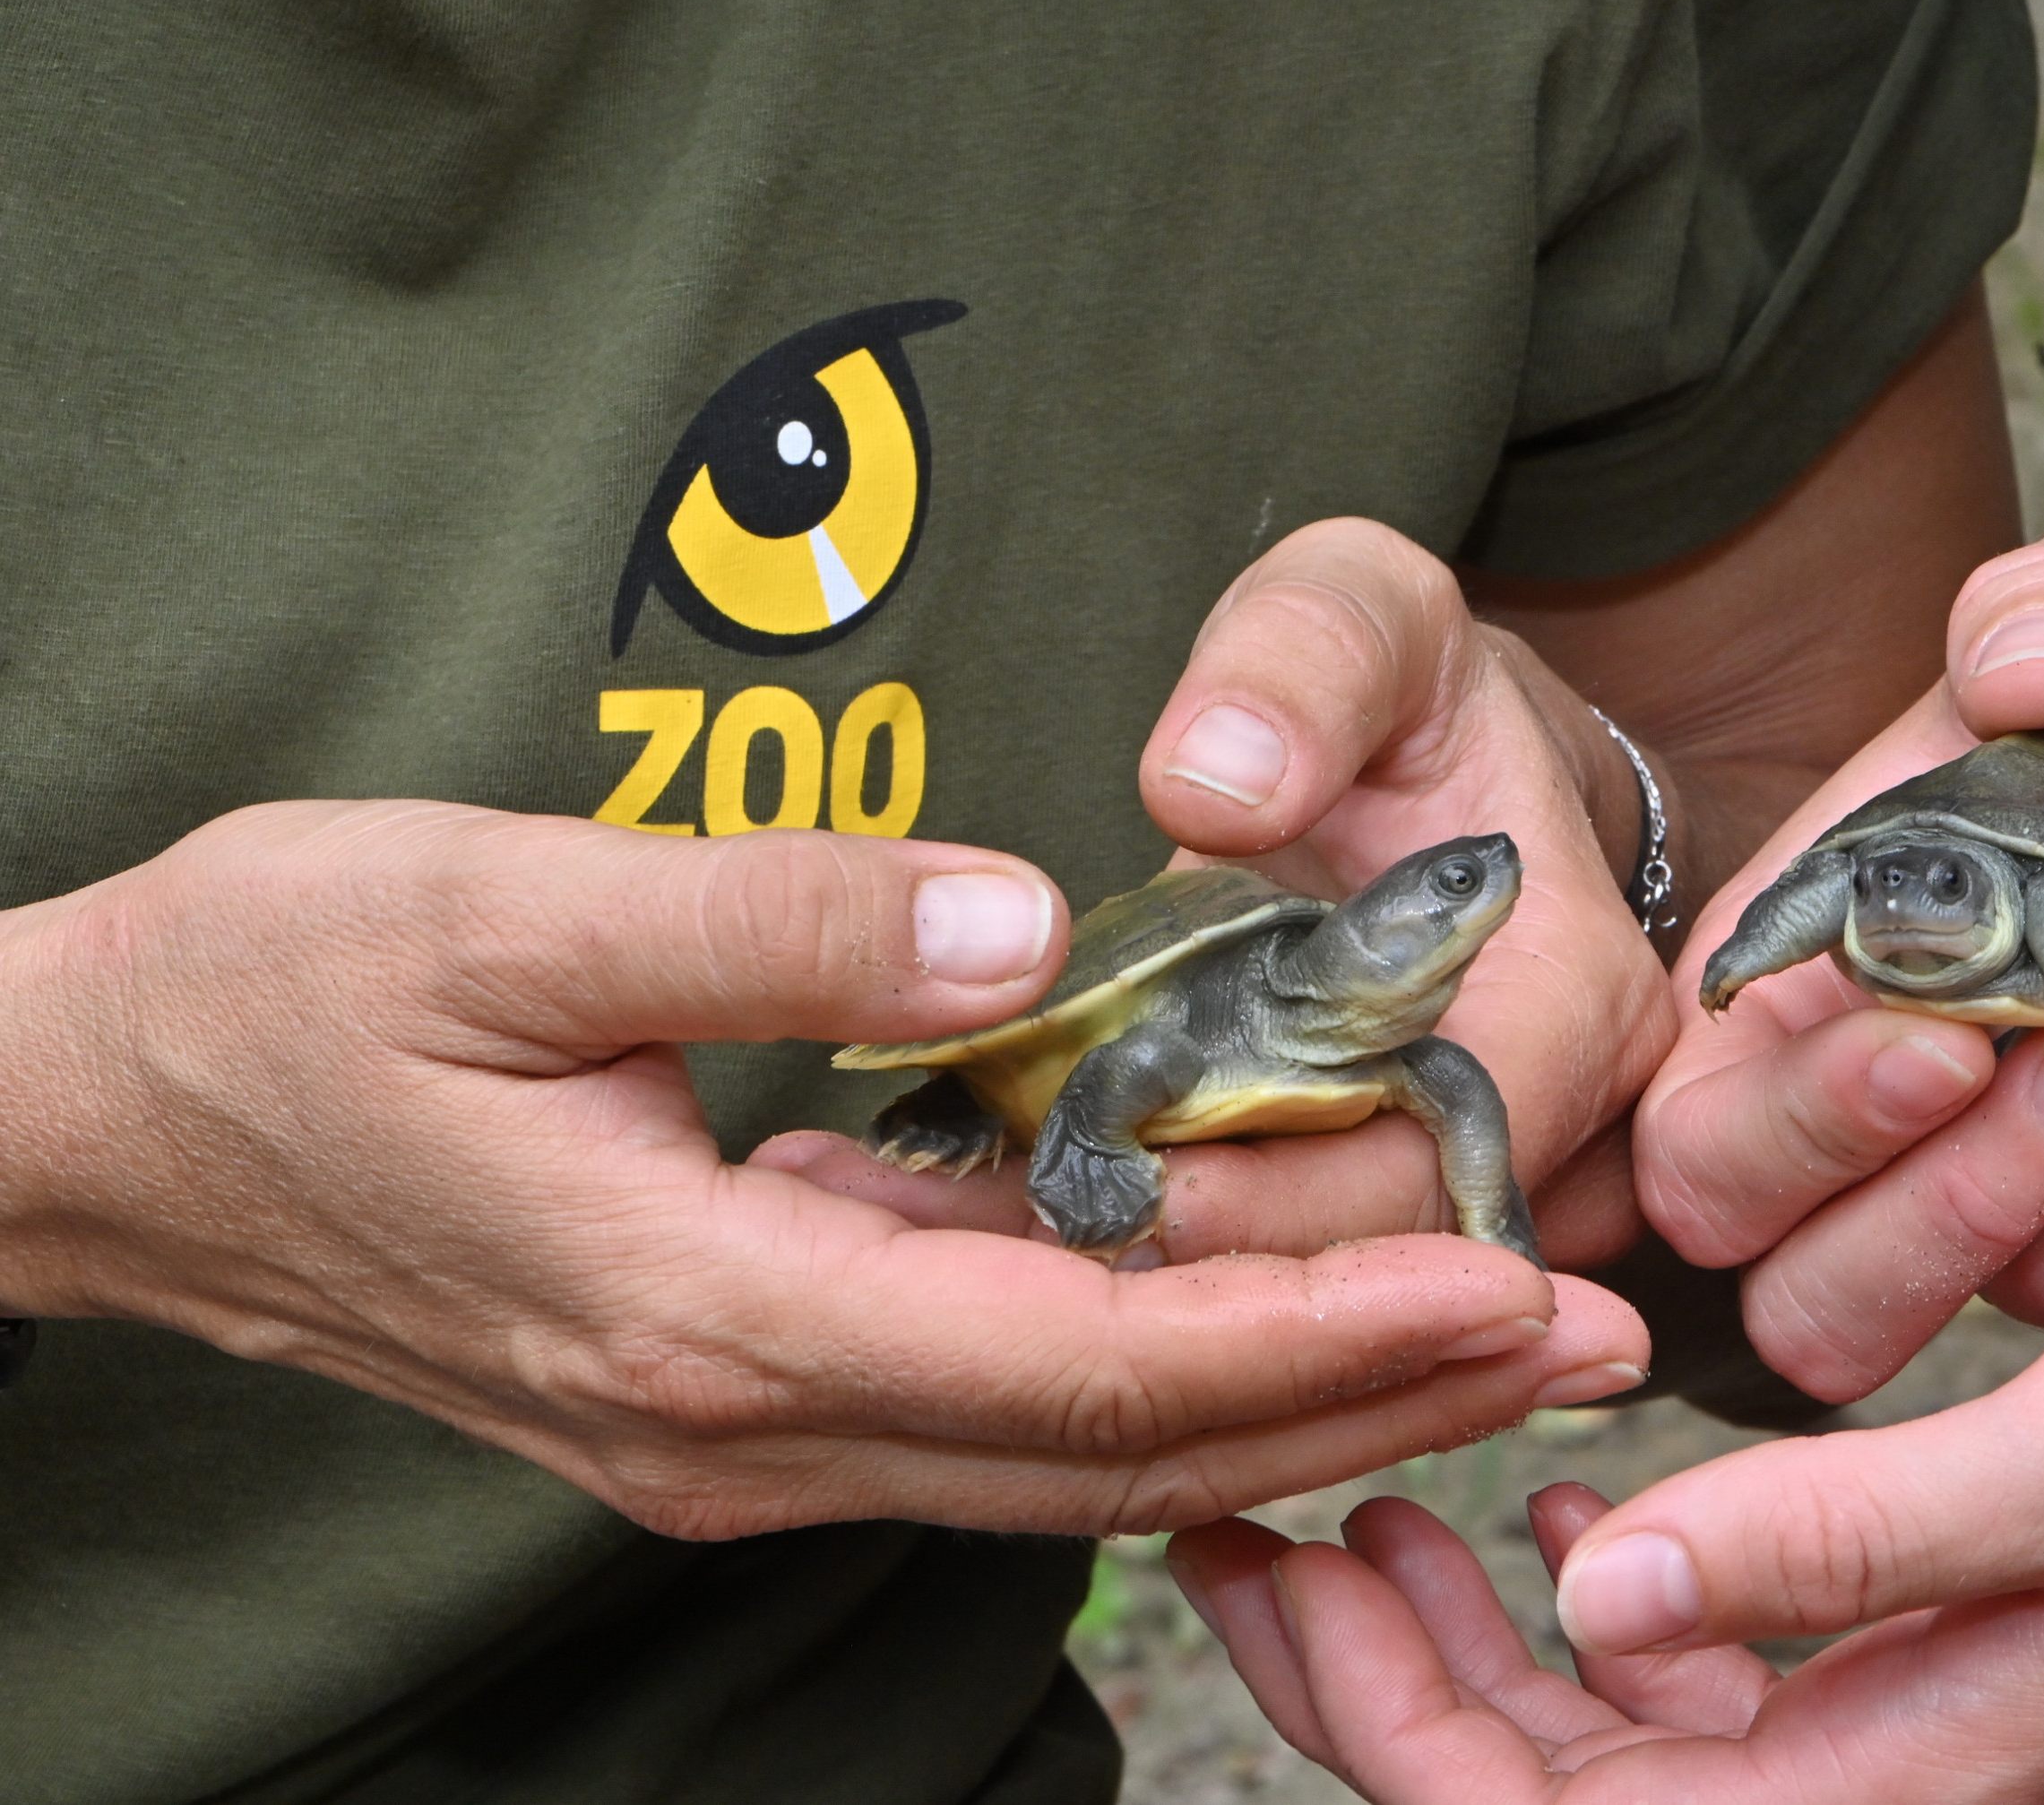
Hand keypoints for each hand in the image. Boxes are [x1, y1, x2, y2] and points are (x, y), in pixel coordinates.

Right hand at [0, 798, 1644, 1537]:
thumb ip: (769, 923)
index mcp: (706, 1317)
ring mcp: (727, 1420)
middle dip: (1363, 1397)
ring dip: (1279, 1396)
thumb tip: (1015, 918)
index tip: (1512, 1282)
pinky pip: (980, 1405)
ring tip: (1476, 1334)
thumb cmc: (281, 989)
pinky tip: (1246, 1311)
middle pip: (1113, 1447)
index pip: (1082, 1368)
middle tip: (1581, 1333)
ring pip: (1062, 1449)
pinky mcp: (717, 1369)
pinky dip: (1143, 1374)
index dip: (1316, 1336)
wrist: (107, 1110)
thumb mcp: (506, 909)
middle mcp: (738, 1418)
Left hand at [780, 517, 1672, 1270]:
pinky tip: (1041, 1225)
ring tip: (1009, 1233)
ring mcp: (1481, 1180)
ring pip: (1336, 1293)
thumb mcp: (1359, 610)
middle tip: (1028, 1221)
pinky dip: (1176, 1255)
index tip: (1133, 1177)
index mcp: (1573, 996)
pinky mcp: (1397, 1198)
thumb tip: (1218, 789)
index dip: (1291, 1193)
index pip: (1445, 1158)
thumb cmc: (1401, 680)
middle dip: (1211, 1259)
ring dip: (1182, 1283)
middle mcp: (1560, 1121)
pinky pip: (1297, 1267)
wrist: (1437, 756)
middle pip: (1386, 1258)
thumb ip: (1299, 664)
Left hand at [1173, 1152, 2043, 1803]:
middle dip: (1388, 1676)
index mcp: (1946, 1766)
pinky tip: (1564, 1513)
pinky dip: (1615, 1593)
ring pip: (1637, 1730)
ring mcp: (1939, 1699)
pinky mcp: (1956, 1619)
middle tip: (1257, 1519)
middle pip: (1579, 1788)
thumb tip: (1613, 1616)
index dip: (1393, 1721)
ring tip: (1372, 1507)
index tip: (1262, 1560)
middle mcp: (1927, 1759)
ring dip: (1478, 1638)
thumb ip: (1865, 1549)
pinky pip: (1735, 1663)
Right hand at [1637, 530, 2043, 1396]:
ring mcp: (2023, 1183)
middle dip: (1904, 1197)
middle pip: (1793, 1273)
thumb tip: (2016, 668)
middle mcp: (1890, 1102)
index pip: (1703, 1125)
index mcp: (1813, 964)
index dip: (1783, 1123)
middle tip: (2032, 1060)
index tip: (1934, 1036)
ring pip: (1977, 1301)